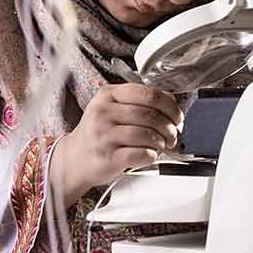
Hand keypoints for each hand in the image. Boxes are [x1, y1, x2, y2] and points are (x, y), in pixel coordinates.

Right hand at [49, 84, 183, 207]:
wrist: (75, 159)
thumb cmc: (100, 133)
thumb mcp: (114, 108)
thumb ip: (140, 102)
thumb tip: (172, 102)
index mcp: (108, 95)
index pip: (149, 94)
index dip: (170, 106)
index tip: (177, 116)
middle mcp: (103, 112)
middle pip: (151, 115)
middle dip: (170, 127)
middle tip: (172, 135)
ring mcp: (103, 135)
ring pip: (148, 135)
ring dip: (161, 142)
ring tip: (160, 145)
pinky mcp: (107, 157)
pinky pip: (142, 154)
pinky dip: (152, 155)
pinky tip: (149, 155)